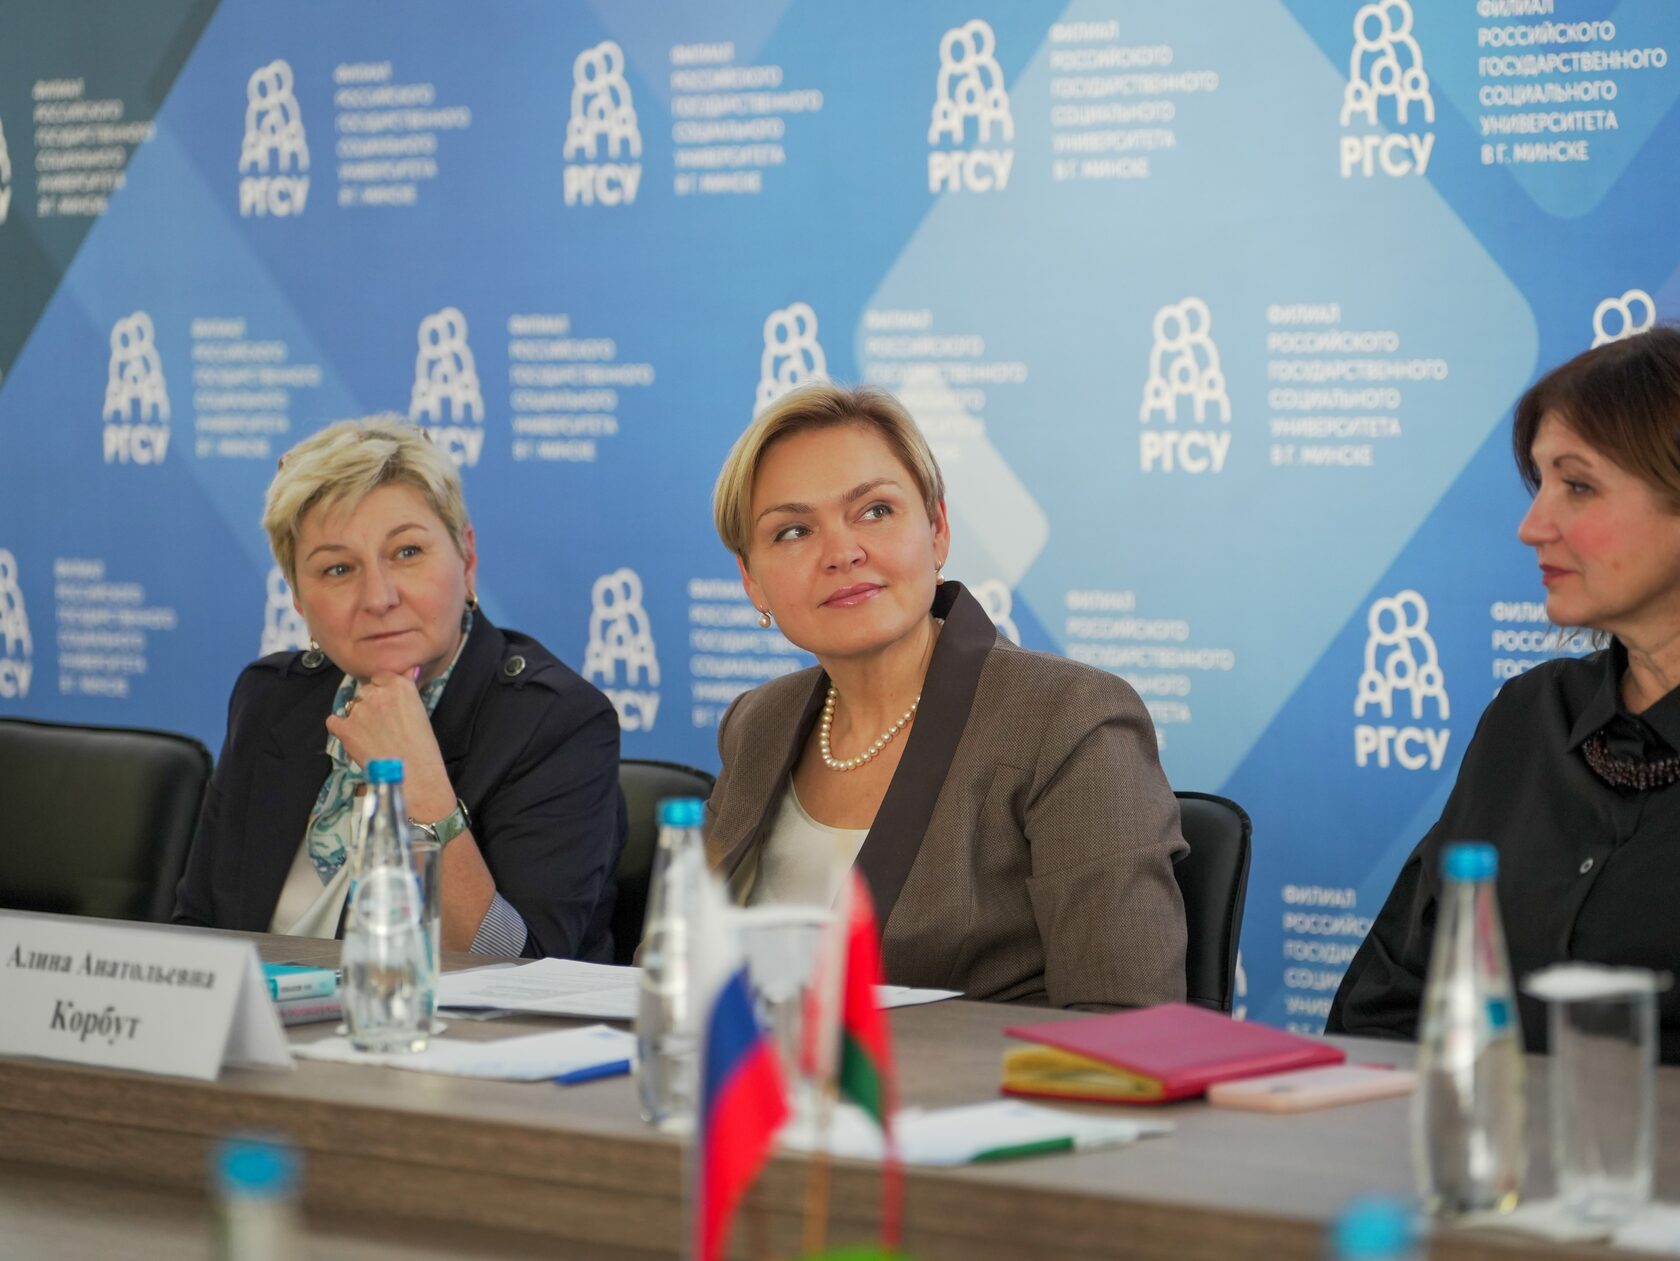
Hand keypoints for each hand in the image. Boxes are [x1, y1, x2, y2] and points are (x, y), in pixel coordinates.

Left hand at [324, 670, 453, 818]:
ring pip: (351, 706)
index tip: (388, 705)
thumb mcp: (420, 709)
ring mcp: (359, 711)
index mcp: (399, 686)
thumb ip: (409, 686)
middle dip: (370, 704)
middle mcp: (377, 693)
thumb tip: (410, 669)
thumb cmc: (422, 746)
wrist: (412, 773)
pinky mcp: (345, 728)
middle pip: (365, 691)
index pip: (380, 677)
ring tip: (372, 737)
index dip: (383, 692)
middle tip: (382, 725)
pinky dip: (340, 728)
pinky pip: (334, 721)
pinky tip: (353, 738)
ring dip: (357, 718)